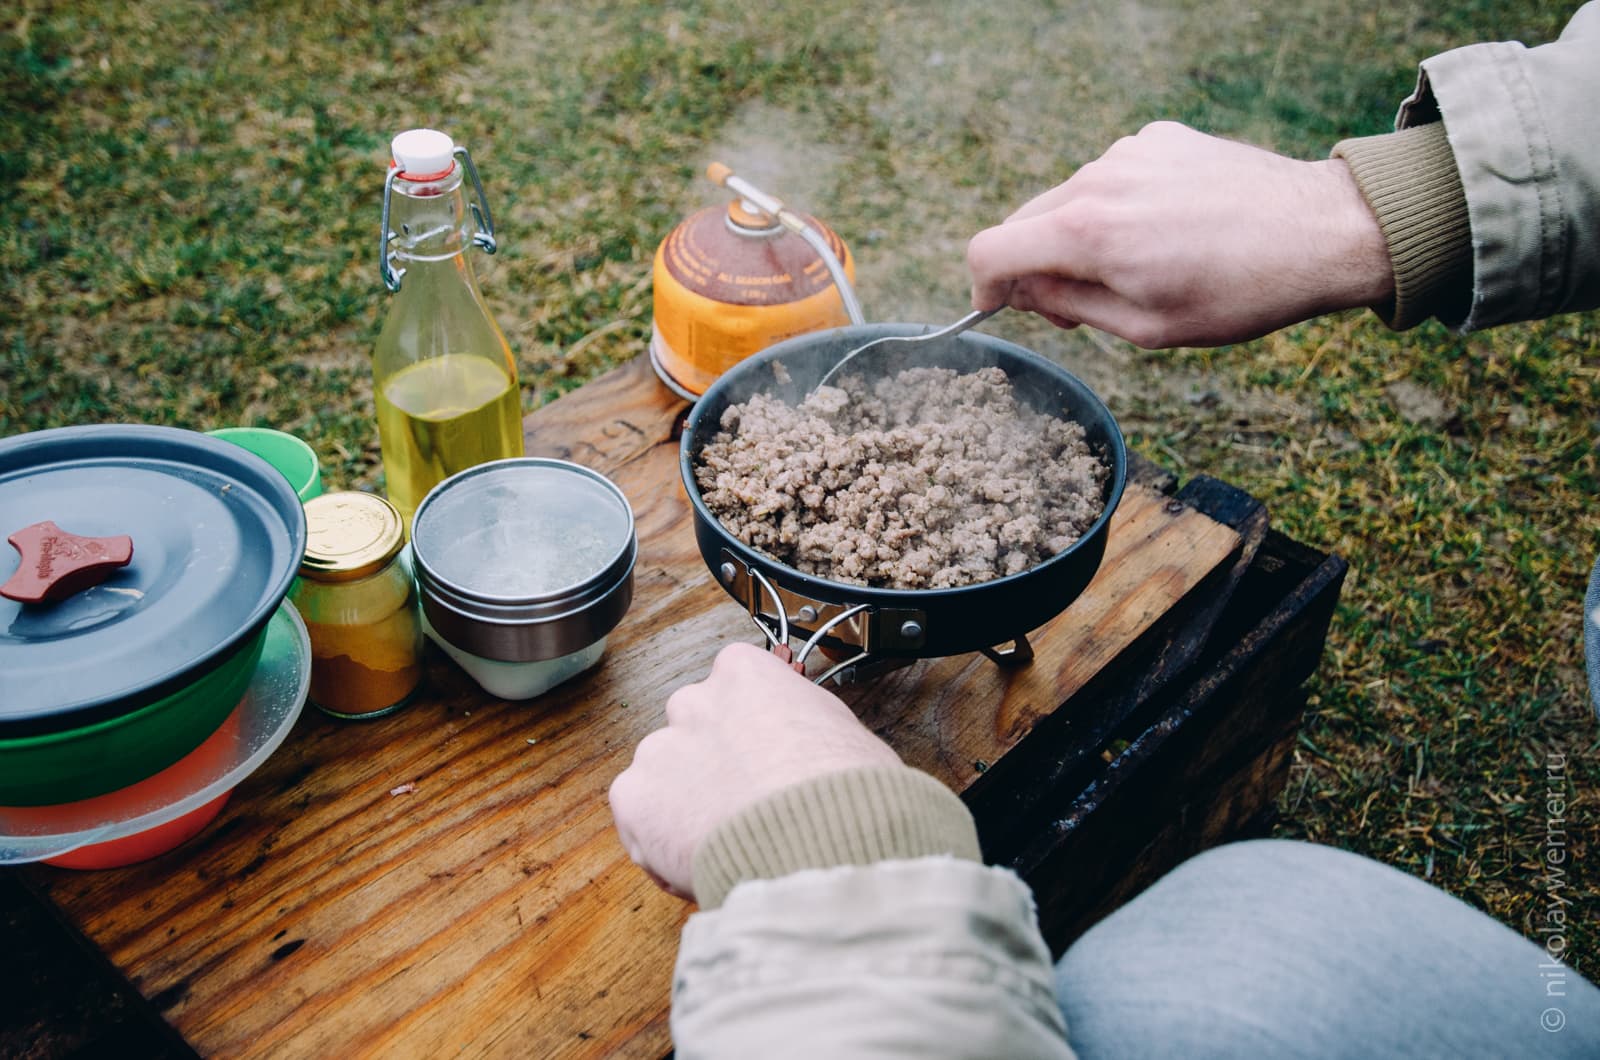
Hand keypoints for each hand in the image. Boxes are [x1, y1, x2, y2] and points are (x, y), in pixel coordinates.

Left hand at [609, 642, 901, 899]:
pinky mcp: (634, 798)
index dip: (751, 731)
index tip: (764, 759)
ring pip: (665, 777)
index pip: (734, 688)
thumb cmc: (843, 791)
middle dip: (713, 766)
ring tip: (729, 843)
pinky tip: (701, 864)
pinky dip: (661, 846)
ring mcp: (659, 748)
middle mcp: (694, 701)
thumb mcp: (844, 731)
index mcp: (744, 672)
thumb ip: (805, 724)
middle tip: (745, 805)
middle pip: (694, 730)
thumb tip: (807, 743)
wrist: (816, 842)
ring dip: (686, 806)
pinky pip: (640, 822)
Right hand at [966, 121, 1393, 347]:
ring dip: (1079, 236)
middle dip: (1033, 266)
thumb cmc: (1238, 294)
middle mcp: (1098, 180)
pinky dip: (1117, 207)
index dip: (983, 286)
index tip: (998, 306)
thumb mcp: (1143, 327)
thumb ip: (1067, 306)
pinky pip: (1111, 177)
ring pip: (1068, 200)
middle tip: (1075, 307)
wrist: (1319, 233)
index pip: (990, 250)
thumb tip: (1020, 291)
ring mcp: (1129, 152)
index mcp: (1088, 232)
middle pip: (1025, 222)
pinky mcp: (1159, 137)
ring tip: (1137, 268)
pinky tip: (1166, 231)